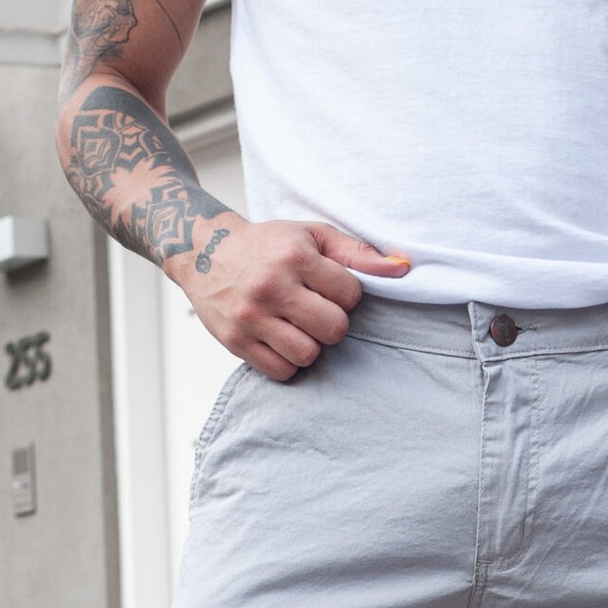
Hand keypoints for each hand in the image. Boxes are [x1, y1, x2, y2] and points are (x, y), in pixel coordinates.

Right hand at [166, 216, 409, 380]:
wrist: (204, 252)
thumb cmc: (267, 245)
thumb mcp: (312, 236)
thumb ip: (358, 252)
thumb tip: (403, 269)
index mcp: (294, 258)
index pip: (350, 295)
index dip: (346, 295)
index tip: (328, 288)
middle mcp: (271, 288)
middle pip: (334, 330)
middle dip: (332, 324)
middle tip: (315, 311)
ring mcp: (251, 318)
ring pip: (308, 355)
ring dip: (310, 345)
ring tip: (297, 326)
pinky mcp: (236, 342)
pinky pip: (281, 371)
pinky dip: (288, 362)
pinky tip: (281, 341)